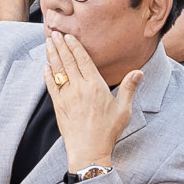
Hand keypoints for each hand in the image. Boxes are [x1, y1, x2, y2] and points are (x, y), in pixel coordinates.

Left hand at [44, 29, 135, 171]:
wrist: (89, 151)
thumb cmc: (108, 131)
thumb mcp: (123, 109)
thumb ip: (129, 88)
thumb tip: (139, 72)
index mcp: (95, 86)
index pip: (83, 60)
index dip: (75, 47)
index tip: (69, 36)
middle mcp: (80, 88)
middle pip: (68, 61)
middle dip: (61, 45)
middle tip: (55, 33)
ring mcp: (67, 97)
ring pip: (58, 70)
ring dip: (52, 55)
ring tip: (48, 42)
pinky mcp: (58, 106)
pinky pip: (51, 86)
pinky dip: (47, 75)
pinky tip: (45, 66)